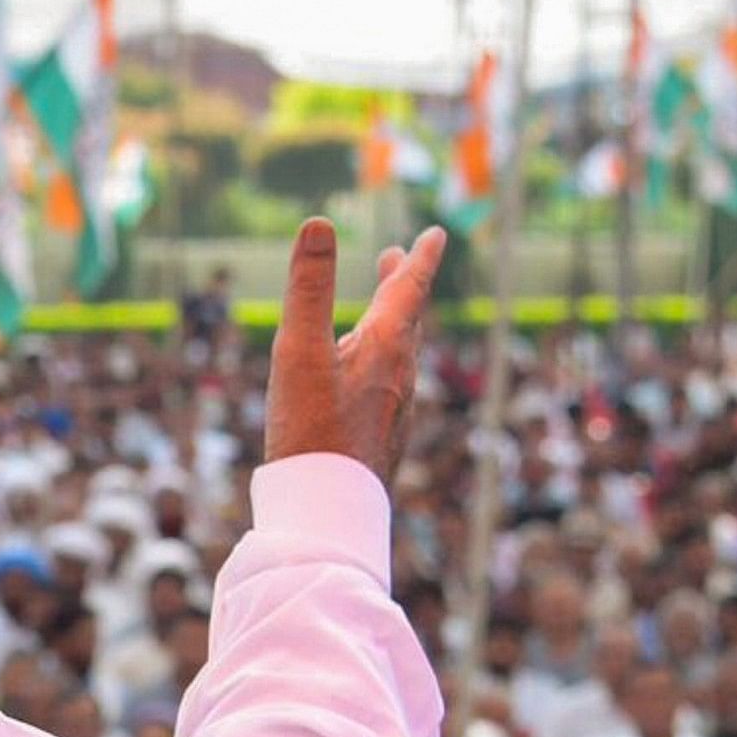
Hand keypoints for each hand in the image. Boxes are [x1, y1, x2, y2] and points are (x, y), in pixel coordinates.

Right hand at [261, 219, 447, 474]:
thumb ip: (308, 288)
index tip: (437, 234)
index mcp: (386, 348)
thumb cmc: (310, 431)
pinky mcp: (381, 438)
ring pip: (398, 355)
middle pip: (406, 320)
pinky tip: (361, 383)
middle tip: (400, 259)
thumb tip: (318, 224)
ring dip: (391, 324)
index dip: (421, 259)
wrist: (328, 512)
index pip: (410, 290)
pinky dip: (379, 363)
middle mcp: (399, 376)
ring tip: (377, 315)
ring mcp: (393, 410)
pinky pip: (387, 387)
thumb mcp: (299, 351)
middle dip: (403, 286)